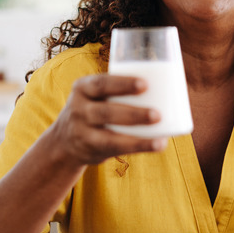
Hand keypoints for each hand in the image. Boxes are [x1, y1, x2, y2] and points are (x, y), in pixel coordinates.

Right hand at [50, 74, 167, 168]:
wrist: (64, 139)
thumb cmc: (95, 109)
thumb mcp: (96, 94)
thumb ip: (119, 89)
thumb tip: (169, 83)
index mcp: (83, 87)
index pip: (101, 84)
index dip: (122, 84)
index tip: (145, 84)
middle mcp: (79, 109)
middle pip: (106, 111)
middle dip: (133, 114)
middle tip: (157, 114)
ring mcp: (82, 132)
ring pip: (110, 136)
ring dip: (138, 136)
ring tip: (160, 135)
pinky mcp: (91, 149)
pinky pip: (115, 150)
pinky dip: (138, 147)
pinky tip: (157, 145)